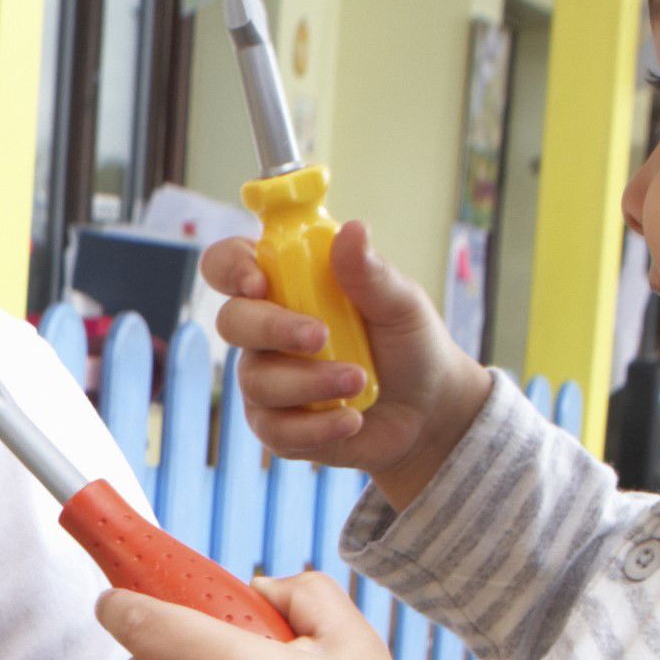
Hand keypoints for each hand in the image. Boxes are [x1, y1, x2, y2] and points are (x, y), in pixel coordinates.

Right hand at [205, 222, 483, 490]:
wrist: (430, 408)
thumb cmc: (409, 343)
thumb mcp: (401, 304)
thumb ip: (370, 273)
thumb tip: (352, 230)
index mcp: (286, 284)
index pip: (229, 264)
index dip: (231, 268)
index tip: (260, 282)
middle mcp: (265, 330)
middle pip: (232, 322)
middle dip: (273, 328)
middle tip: (320, 336)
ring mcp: (267, 379)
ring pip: (255, 380)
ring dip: (309, 382)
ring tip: (360, 380)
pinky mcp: (277, 426)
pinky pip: (273, 429)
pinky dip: (315, 427)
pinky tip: (351, 419)